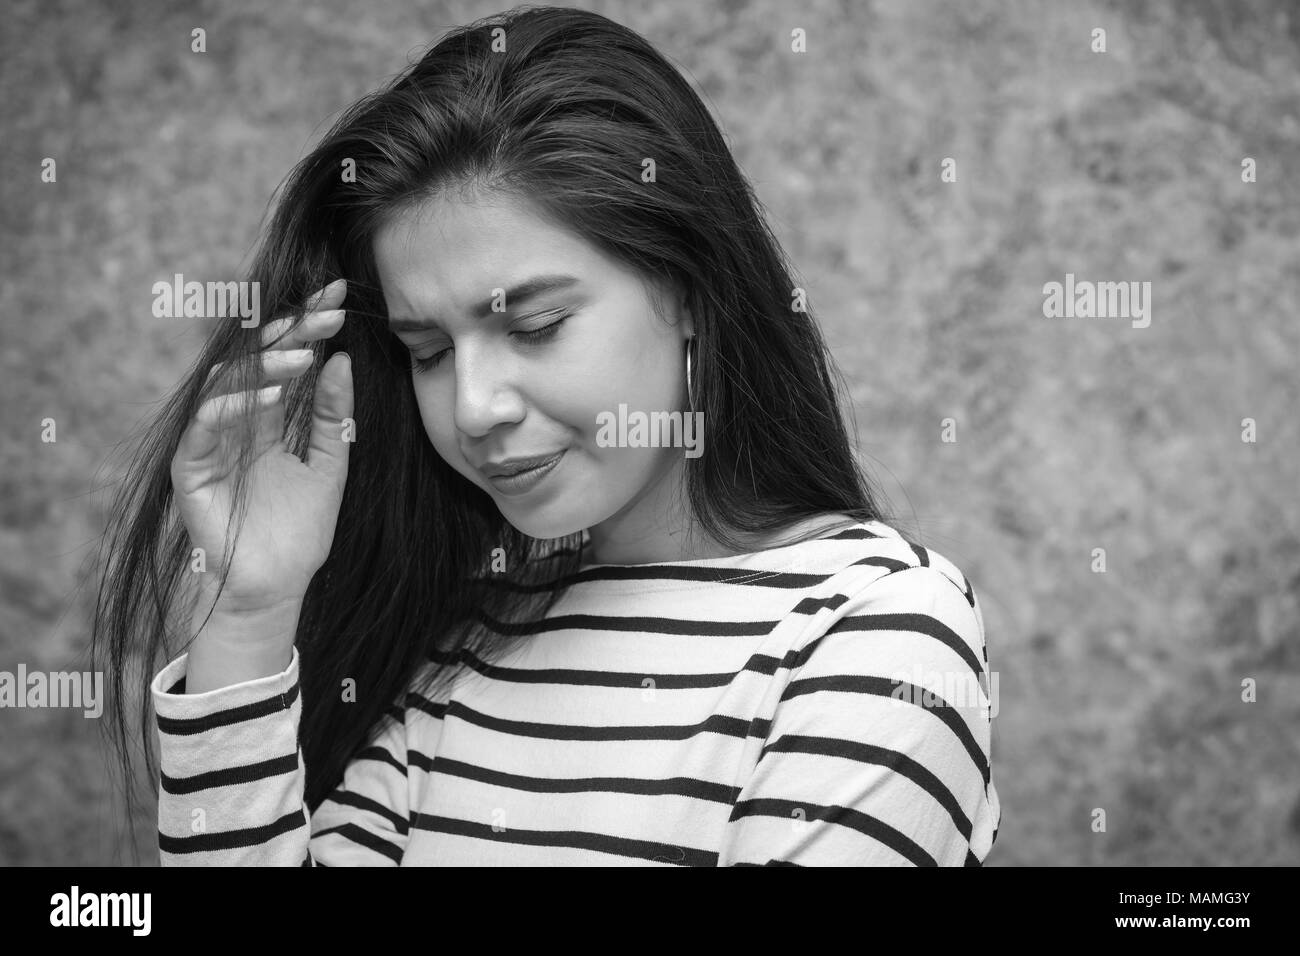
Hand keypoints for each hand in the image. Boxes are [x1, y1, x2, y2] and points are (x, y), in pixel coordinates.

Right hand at [170, 279, 352, 615]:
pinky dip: (236, 405)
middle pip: (258, 361)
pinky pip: (206, 426)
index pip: (285, 360)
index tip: (340, 299)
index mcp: (264, 418)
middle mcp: (234, 421)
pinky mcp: (189, 467)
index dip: (308, 328)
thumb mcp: (330, 466)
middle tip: (328, 306)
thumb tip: (342, 360)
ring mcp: (209, 441)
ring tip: (305, 352)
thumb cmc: (299, 531)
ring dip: (269, 364)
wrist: (275, 586)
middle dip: (293, 329)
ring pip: (230, 384)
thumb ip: (333, 417)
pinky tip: (270, 395)